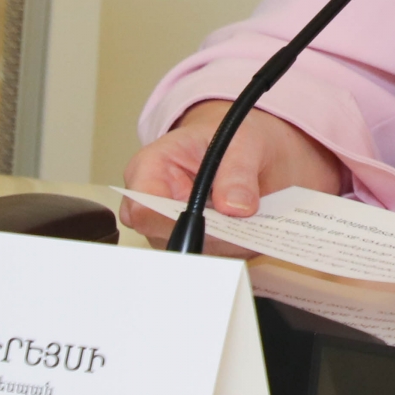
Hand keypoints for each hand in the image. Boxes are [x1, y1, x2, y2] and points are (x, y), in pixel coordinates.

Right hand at [120, 100, 341, 253]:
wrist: (251, 149)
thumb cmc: (234, 137)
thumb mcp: (244, 141)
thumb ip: (239, 170)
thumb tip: (235, 207)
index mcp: (152, 168)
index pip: (143, 208)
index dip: (171, 222)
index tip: (210, 222)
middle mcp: (155, 204)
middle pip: (166, 238)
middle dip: (209, 236)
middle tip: (242, 223)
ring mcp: (172, 228)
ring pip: (192, 253)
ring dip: (226, 245)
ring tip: (252, 223)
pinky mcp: (196, 243)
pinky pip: (213, 257)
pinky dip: (235, 248)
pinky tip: (252, 231)